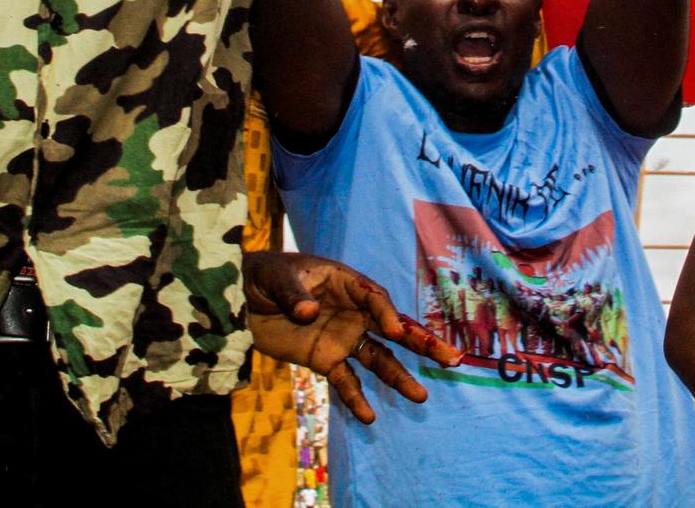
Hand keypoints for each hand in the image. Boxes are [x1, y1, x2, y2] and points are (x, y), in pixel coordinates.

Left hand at [244, 250, 460, 424]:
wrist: (242, 300)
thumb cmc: (266, 276)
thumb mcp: (278, 278)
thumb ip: (294, 295)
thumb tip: (306, 312)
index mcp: (347, 284)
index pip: (375, 298)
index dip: (386, 313)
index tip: (396, 330)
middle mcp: (353, 312)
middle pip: (393, 329)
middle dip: (422, 343)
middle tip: (452, 359)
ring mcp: (343, 338)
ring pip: (379, 359)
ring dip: (398, 377)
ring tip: (420, 396)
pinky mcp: (326, 360)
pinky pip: (347, 381)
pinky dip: (356, 399)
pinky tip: (369, 417)